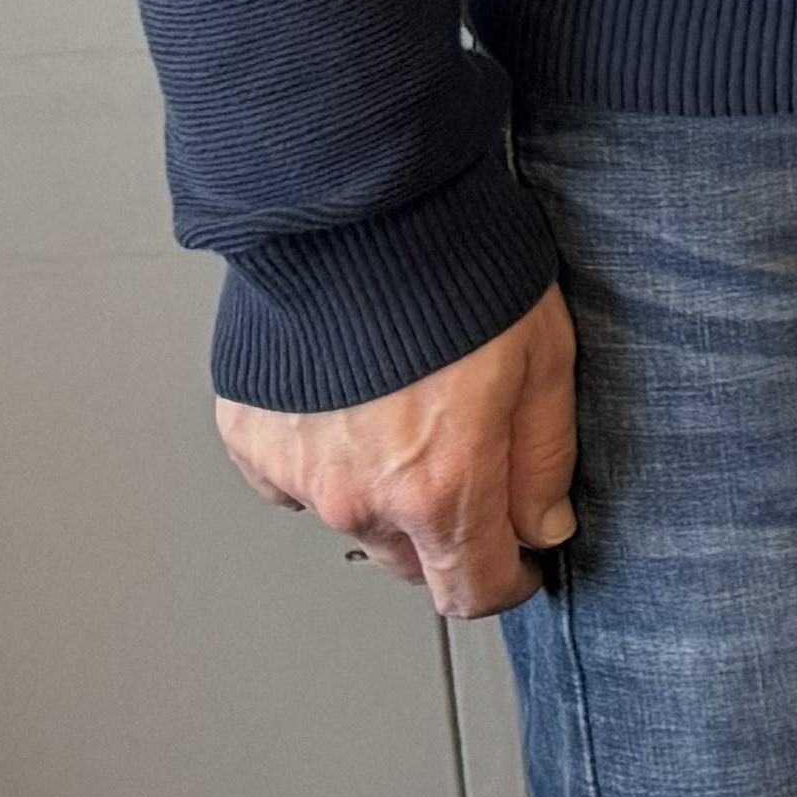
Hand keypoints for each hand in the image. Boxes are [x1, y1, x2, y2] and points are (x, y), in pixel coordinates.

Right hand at [215, 286, 576, 619]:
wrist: (358, 208)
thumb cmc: (454, 268)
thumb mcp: (545, 360)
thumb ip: (543, 459)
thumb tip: (545, 524)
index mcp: (440, 488)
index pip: (472, 588)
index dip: (508, 581)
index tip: (520, 565)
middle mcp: (359, 498)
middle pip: (411, 559)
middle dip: (449, 532)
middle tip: (471, 465)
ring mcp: (297, 472)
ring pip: (353, 517)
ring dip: (384, 490)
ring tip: (408, 409)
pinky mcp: (251, 438)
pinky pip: (294, 477)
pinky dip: (326, 455)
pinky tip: (352, 400)